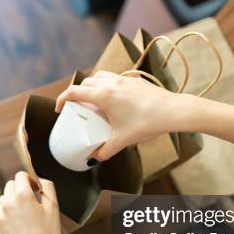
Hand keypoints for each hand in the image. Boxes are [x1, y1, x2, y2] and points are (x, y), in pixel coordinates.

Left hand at [0, 172, 60, 233]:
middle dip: (20, 190)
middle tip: (30, 202)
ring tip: (24, 218)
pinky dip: (7, 220)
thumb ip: (48, 187)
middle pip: (10, 186)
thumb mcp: (54, 207)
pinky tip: (18, 229)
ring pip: (3, 201)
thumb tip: (40, 180)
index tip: (35, 189)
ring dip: (12, 204)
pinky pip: (0, 217)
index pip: (20, 175)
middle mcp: (7, 203)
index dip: (30, 180)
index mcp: (22, 195)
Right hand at [55, 70, 189, 160]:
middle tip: (78, 108)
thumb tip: (95, 157)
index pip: (74, 91)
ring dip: (91, 86)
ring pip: (99, 76)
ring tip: (94, 101)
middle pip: (85, 83)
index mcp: (104, 95)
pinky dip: (106, 85)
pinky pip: (114, 78)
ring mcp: (124, 79)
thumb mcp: (123, 140)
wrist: (173, 111)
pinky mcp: (134, 80)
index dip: (62, 99)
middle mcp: (111, 83)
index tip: (59, 109)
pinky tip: (113, 100)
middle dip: (77, 94)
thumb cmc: (148, 122)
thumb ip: (106, 150)